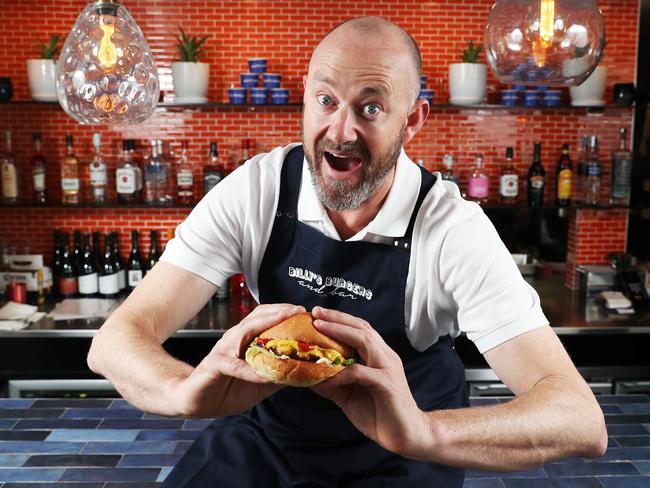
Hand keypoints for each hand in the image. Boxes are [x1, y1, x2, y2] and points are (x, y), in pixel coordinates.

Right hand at [171, 303, 304, 417]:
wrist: (196, 401)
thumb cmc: (229, 388)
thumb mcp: (261, 383)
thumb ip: (280, 374)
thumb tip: (307, 372)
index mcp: (246, 340)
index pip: (266, 318)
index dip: (285, 312)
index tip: (305, 312)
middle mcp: (236, 339)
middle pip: (258, 317)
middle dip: (280, 312)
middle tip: (299, 310)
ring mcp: (225, 350)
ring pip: (245, 332)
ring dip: (266, 326)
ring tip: (285, 325)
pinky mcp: (215, 365)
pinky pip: (235, 365)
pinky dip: (250, 370)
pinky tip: (265, 375)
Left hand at [309, 307, 429, 458]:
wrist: (406, 435)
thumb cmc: (379, 413)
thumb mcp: (349, 394)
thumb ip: (332, 382)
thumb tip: (307, 376)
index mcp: (379, 356)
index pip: (359, 329)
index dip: (339, 319)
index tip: (318, 313)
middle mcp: (385, 356)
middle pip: (361, 328)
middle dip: (337, 318)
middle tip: (316, 312)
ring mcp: (388, 368)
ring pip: (364, 341)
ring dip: (340, 332)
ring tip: (319, 327)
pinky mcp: (387, 384)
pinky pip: (360, 373)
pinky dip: (340, 373)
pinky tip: (324, 377)